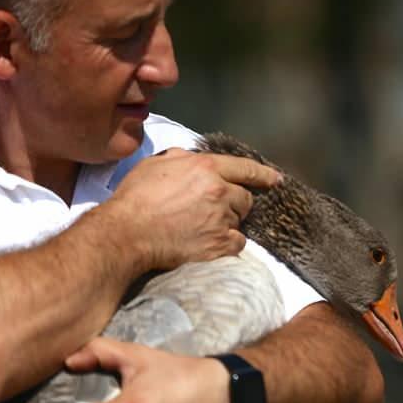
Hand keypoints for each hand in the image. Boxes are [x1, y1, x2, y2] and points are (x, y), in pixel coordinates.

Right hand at [106, 148, 281, 269]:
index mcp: (205, 167)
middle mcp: (219, 190)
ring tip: (203, 228)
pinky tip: (210, 244)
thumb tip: (190, 159)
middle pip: (245, 197)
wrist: (127, 233)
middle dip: (235, 203)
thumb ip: (180, 158)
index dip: (263, 174)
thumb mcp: (155, 165)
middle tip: (214, 211)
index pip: (244, 168)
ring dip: (228, 224)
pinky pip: (237, 243)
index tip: (275, 179)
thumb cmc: (135, 198)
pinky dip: (228, 244)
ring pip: (240, 220)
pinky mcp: (219, 243)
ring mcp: (221, 218)